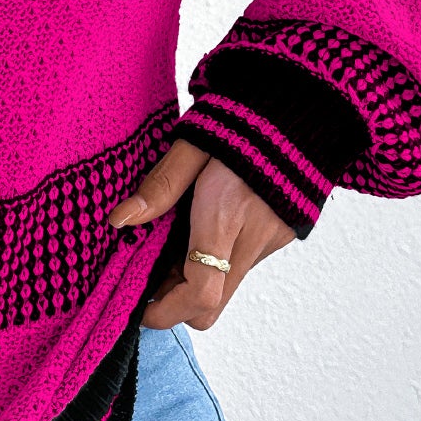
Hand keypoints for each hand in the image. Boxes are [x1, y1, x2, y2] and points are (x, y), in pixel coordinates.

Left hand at [108, 138, 295, 329]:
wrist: (299, 109)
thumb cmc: (241, 123)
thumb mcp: (191, 148)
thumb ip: (159, 187)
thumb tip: (120, 220)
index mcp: (226, 217)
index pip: (200, 293)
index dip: (166, 312)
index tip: (141, 310)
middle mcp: (253, 239)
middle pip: (212, 306)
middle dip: (177, 303)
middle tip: (152, 276)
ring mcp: (271, 240)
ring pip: (227, 287)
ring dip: (197, 280)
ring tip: (175, 245)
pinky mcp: (281, 235)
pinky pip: (242, 267)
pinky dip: (218, 264)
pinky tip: (204, 230)